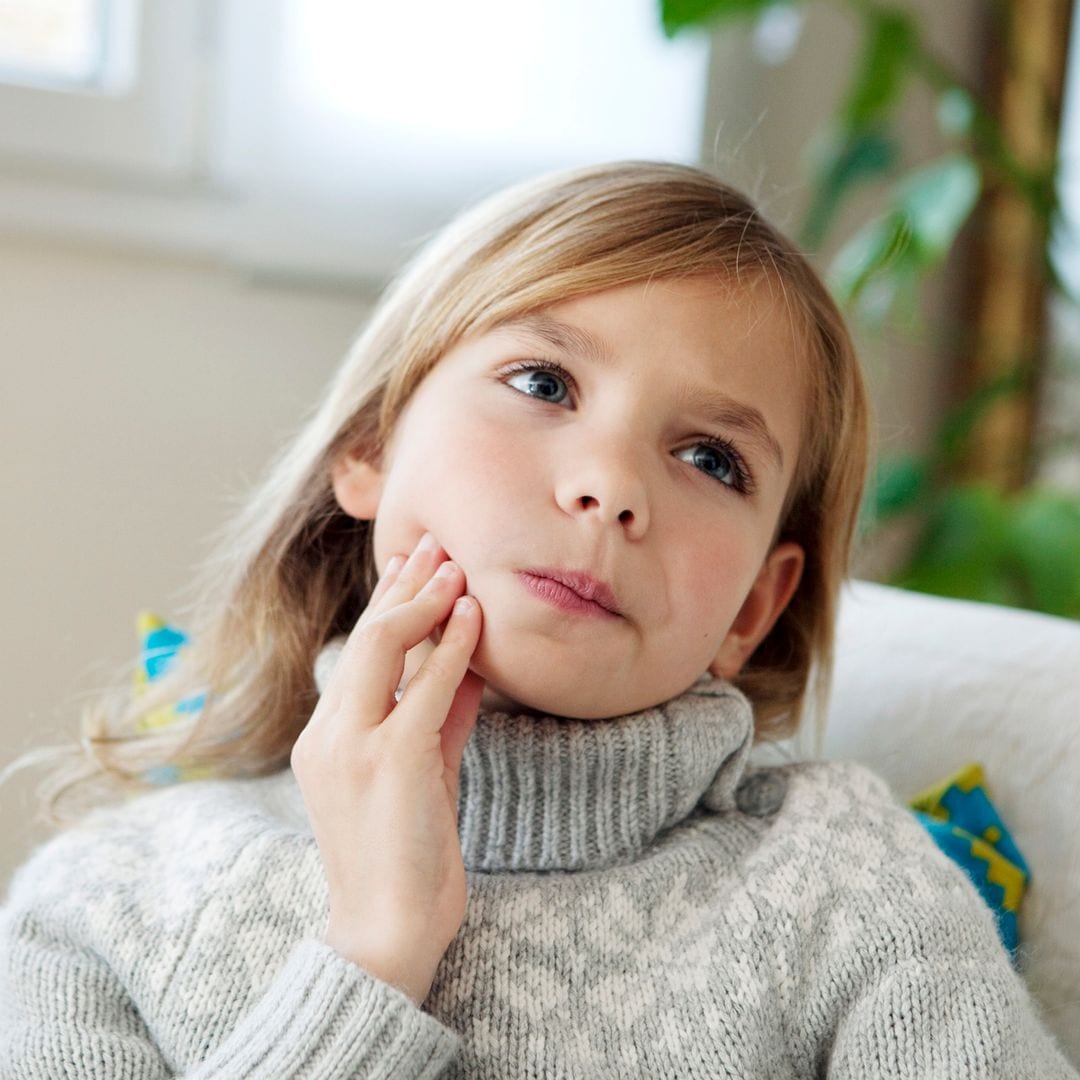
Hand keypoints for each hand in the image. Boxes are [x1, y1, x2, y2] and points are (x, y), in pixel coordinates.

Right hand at [291, 533, 483, 1005]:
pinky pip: (426, 687)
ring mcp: (354, 746)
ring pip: (384, 646)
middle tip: (435, 545)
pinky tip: (473, 614)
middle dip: (403, 585)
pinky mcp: (391, 761)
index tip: (414, 568)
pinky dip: (453, 646)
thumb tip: (468, 665)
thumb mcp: (423, 773)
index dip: (388, 604)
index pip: (358, 654)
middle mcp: (328, 735)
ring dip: (425, 600)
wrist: (387, 932)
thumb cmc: (406, 856)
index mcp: (325, 739)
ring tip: (456, 565)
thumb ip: (439, 718)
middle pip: (365, 638)